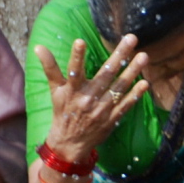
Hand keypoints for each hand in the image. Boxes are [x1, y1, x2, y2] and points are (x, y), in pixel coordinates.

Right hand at [34, 35, 149, 160]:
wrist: (69, 144)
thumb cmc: (62, 112)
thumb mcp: (54, 90)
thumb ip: (50, 67)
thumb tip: (38, 47)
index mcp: (72, 91)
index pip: (73, 71)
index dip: (76, 57)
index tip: (80, 41)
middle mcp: (87, 99)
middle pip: (105, 74)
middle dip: (119, 55)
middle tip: (131, 38)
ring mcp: (101, 110)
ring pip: (119, 87)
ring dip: (133, 71)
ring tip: (144, 56)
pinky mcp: (111, 119)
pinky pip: (125, 105)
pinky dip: (135, 95)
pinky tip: (145, 82)